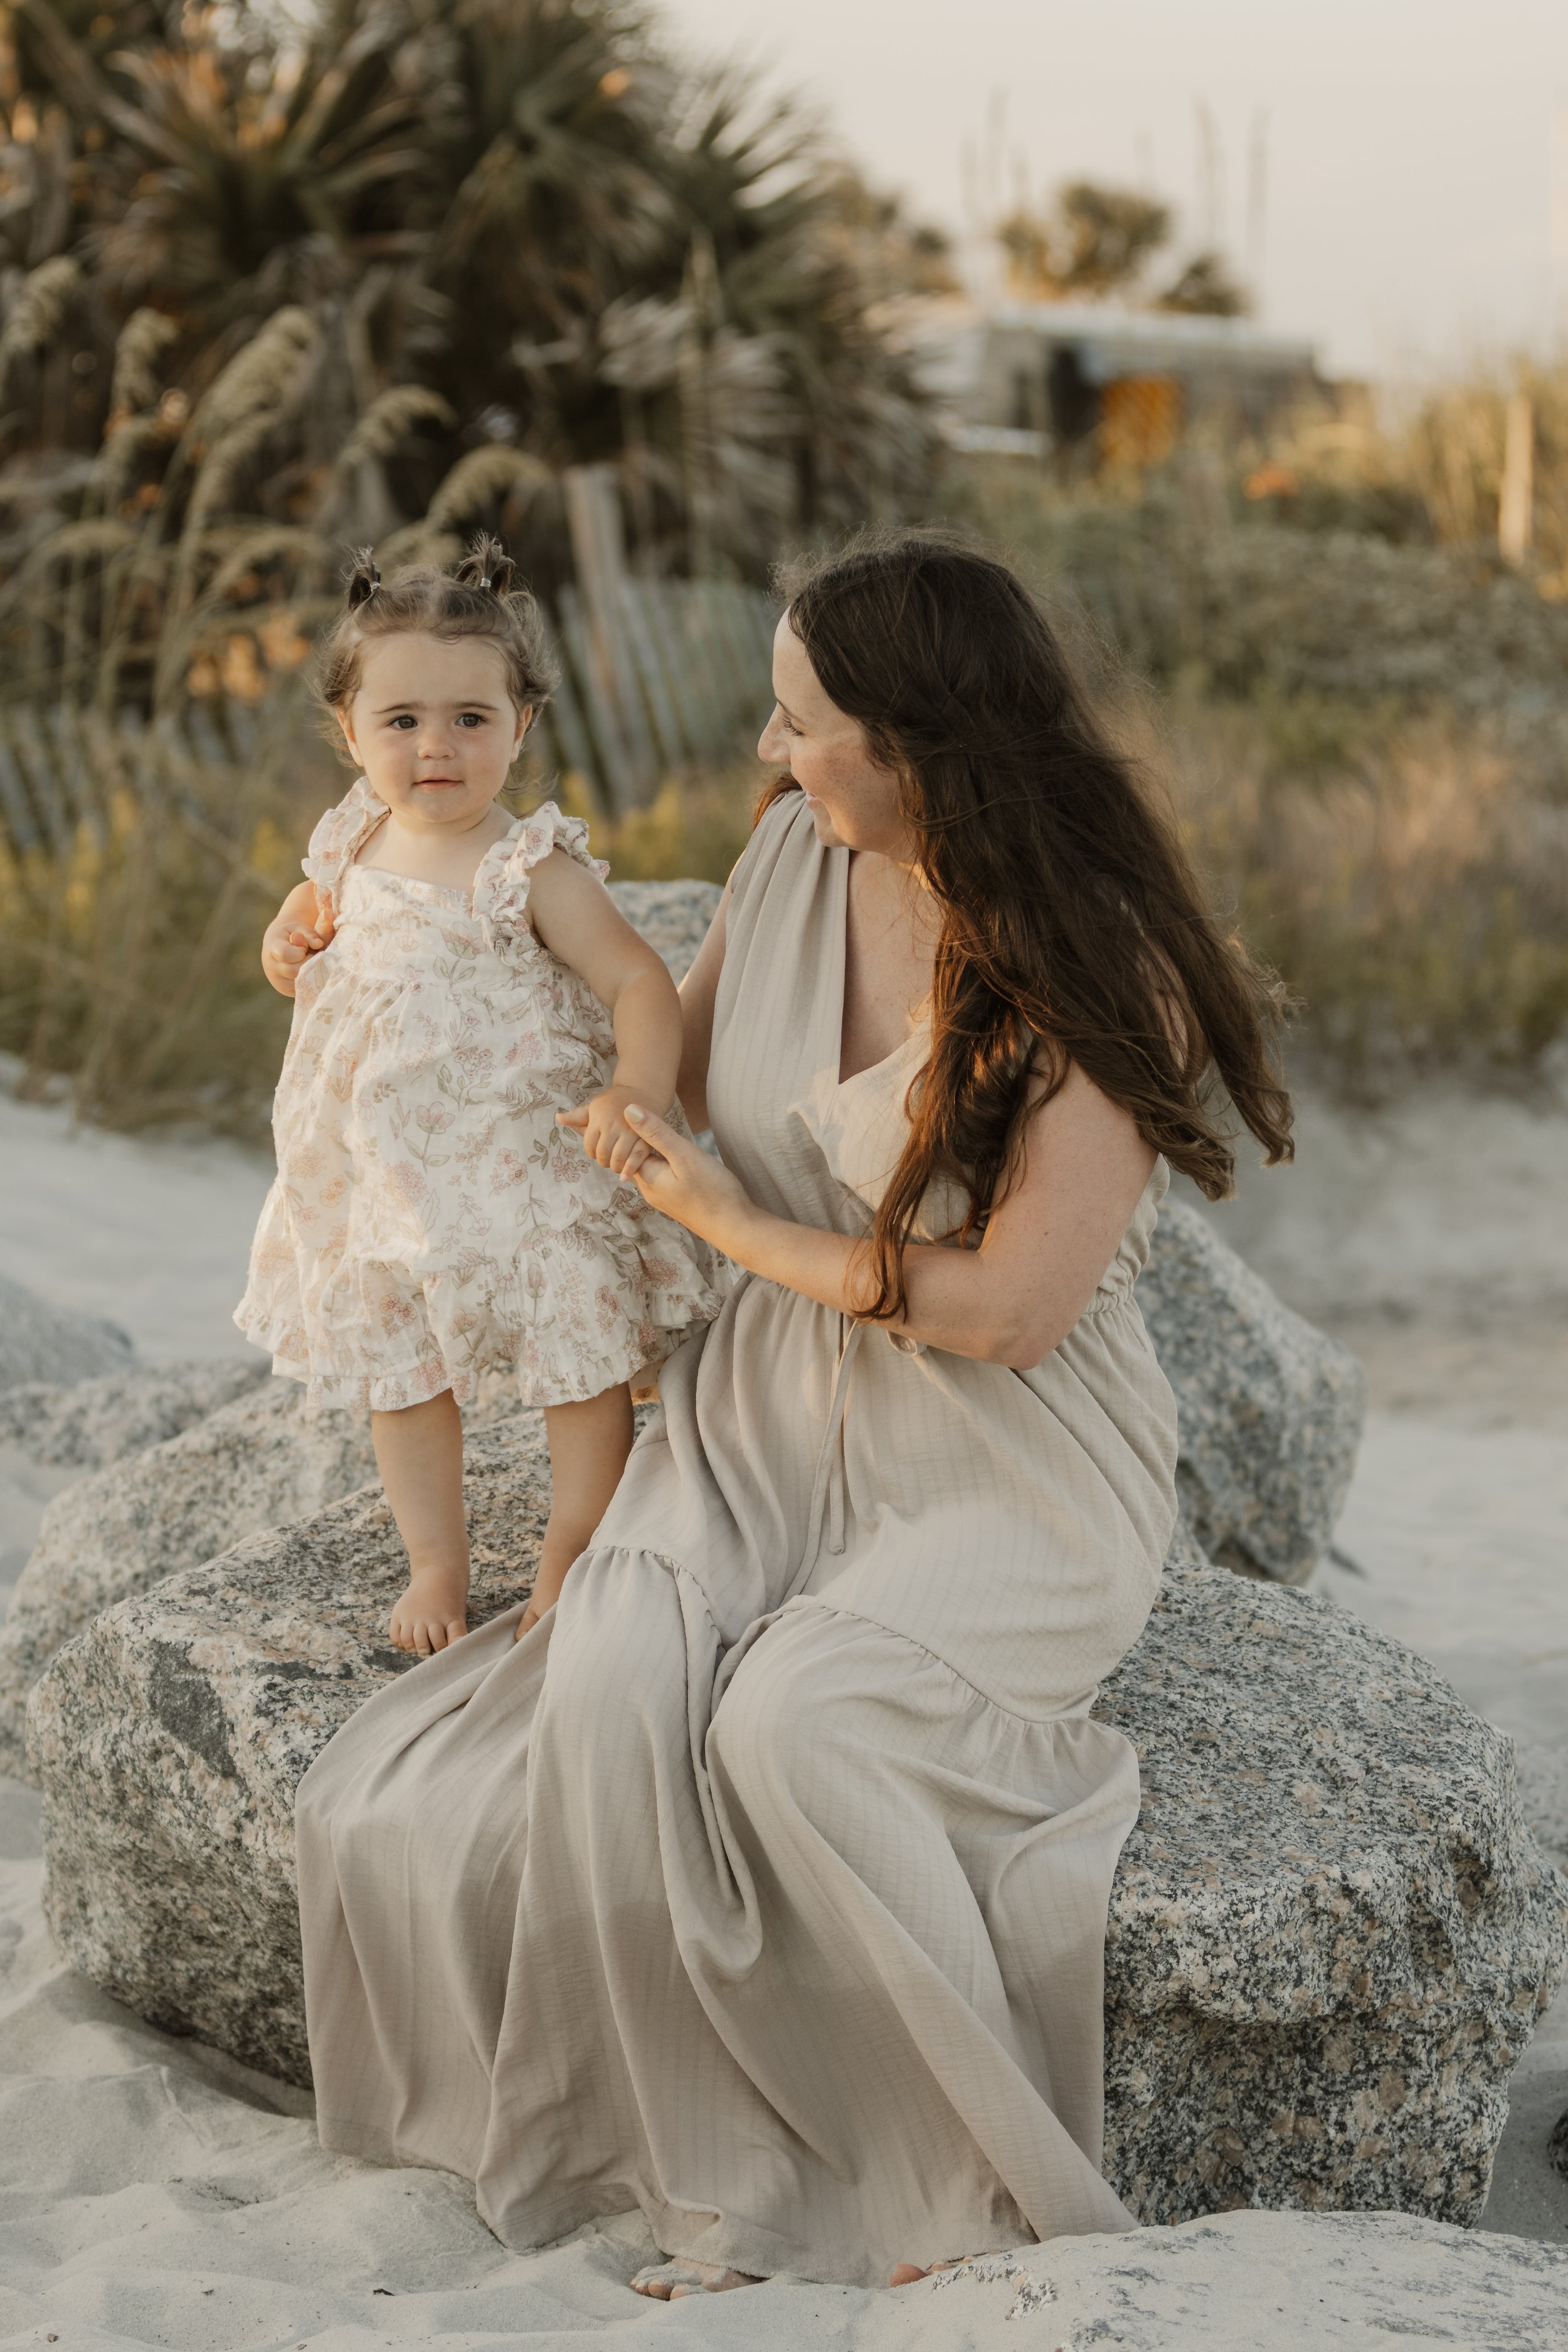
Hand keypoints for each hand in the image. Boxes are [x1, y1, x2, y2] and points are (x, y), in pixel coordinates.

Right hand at [262, 892, 333, 996]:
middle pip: (294, 971)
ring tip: (311, 962)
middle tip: (312, 955)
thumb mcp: (302, 927)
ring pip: (300, 983)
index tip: (305, 947)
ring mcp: (279, 982)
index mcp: (272, 948)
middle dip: (307, 963)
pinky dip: (312, 981)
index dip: (300, 951)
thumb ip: (313, 932)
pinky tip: (315, 972)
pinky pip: (304, 990)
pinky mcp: (288, 991)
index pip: (285, 955)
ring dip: (311, 973)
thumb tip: (318, 943)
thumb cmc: (295, 934)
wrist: (282, 947)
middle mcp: (272, 968)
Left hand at [557, 1084, 662, 1178]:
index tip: (595, 1152)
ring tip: (615, 1166)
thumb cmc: (615, 1102)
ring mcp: (632, 1131)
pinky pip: (637, 1158)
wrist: (643, 1092)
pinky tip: (625, 1175)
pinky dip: (630, 1169)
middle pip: (603, 1153)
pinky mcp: (646, 1138)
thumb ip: (577, 1116)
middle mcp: (615, 1124)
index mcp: (600, 1117)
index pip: (590, 1144)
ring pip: (618, 1158)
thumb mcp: (595, 1106)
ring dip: (615, 1166)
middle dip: (603, 1161)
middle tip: (606, 1161)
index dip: (591, 1152)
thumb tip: (558, 1118)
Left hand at [617, 1103, 755, 1251]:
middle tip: (659, 1119)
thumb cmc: (712, 1192)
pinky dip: (669, 1164)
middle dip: (647, 1138)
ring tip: (670, 1136)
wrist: (735, 1228)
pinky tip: (682, 1160)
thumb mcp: (684, 1155)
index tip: (651, 1111)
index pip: (630, 1145)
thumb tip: (628, 1108)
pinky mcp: (677, 1202)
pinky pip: (664, 1177)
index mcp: (647, 1177)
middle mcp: (650, 1190)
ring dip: (659, 1151)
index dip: (639, 1126)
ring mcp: (664, 1198)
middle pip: (640, 1156)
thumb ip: (656, 1132)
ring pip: (653, 1167)